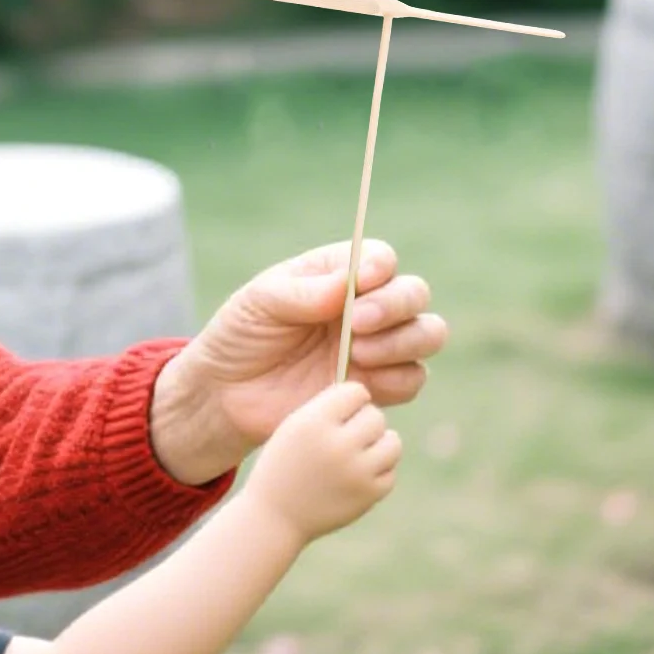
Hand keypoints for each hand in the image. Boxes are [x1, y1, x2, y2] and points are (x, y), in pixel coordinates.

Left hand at [150, 239, 444, 484]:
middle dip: (395, 304)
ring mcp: (376, 347)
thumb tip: (350, 284)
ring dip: (402, 341)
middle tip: (357, 324)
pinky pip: (412, 379)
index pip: (380, 258)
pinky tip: (360, 381)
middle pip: (414, 293)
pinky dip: (396, 379)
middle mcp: (366, 307)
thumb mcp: (259, 303)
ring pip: (427, 334)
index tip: (361, 283)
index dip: (379, 267)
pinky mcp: (376, 387)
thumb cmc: (240, 336)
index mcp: (338, 275)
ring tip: (357, 353)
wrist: (227, 395)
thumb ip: (304, 292)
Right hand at [245, 381, 399, 542]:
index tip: (340, 414)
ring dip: (379, 445)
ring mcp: (356, 472)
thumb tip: (370, 397)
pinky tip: (355, 477)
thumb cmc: (285, 464)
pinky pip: (390, 471)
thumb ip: (329, 408)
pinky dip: (377, 473)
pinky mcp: (369, 495)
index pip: (356, 392)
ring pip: (392, 442)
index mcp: (314, 422)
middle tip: (347, 437)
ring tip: (359, 453)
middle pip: (376, 416)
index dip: (350, 401)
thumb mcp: (295, 427)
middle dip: (364, 424)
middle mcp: (337, 445)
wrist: (274, 516)